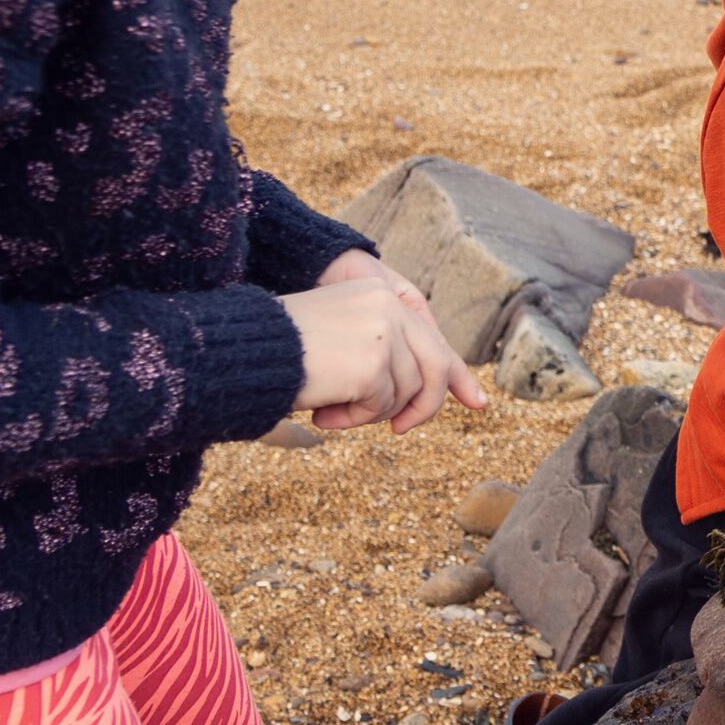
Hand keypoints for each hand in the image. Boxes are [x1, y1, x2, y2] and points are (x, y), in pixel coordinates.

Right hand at [279, 272, 487, 435]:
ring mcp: (384, 333)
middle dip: (422, 406)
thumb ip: (382, 354)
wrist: (245, 351)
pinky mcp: (373, 362)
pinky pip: (381, 406)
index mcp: (380, 295)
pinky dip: (354, 419)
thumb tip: (417, 395)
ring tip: (331, 409)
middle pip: (436, 368)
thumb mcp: (340, 340)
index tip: (479, 403)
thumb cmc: (281, 351)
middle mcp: (389, 307)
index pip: (431, 338)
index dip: (457, 376)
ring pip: (406, 392)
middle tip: (399, 429)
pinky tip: (324, 412)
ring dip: (371, 413)